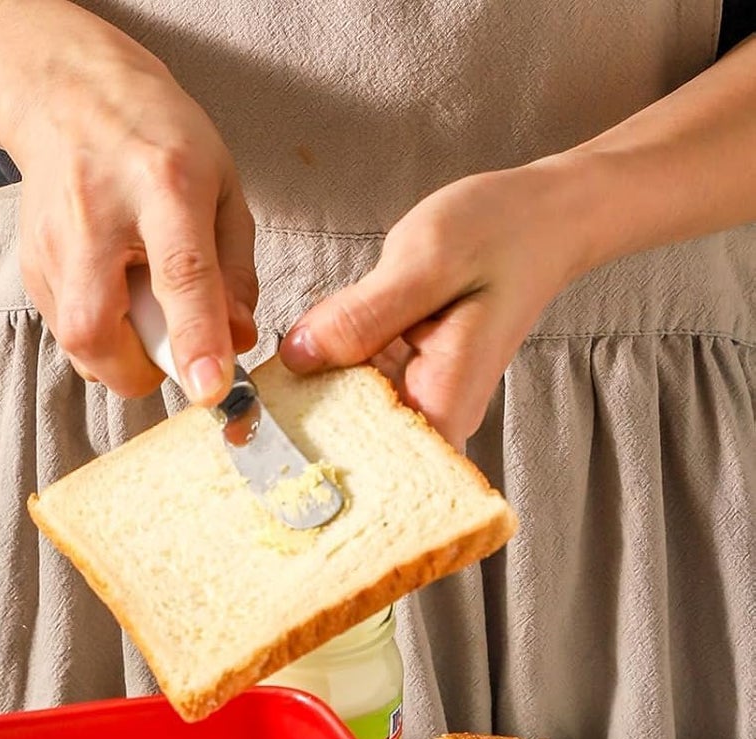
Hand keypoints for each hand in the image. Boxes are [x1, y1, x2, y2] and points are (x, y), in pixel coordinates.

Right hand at [7, 47, 256, 405]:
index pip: (179, 276)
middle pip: (98, 331)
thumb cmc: (155, 139)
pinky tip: (113, 291)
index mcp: (162, 185)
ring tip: (139, 303)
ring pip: (80, 346)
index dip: (194, 340)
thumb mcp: (220, 185)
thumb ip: (234, 270)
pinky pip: (69, 336)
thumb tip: (236, 342)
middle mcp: (96, 219)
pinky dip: (101, 334)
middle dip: (139, 368)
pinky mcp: (32, 270)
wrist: (70, 98)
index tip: (209, 388)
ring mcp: (53, 248)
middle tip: (168, 343)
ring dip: (120, 352)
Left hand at [279, 161, 587, 445]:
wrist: (542, 216)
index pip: (375, 475)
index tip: (263, 460)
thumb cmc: (501, 233)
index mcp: (441, 403)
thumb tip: (298, 356)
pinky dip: (322, 376)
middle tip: (242, 423)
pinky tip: (294, 361)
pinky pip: (350, 390)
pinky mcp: (400, 378)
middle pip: (351, 454)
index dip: (316, 473)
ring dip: (302, 407)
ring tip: (253, 401)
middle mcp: (430, 416)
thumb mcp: (426, 261)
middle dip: (296, 441)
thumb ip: (362, 316)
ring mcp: (414, 400)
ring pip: (343, 422)